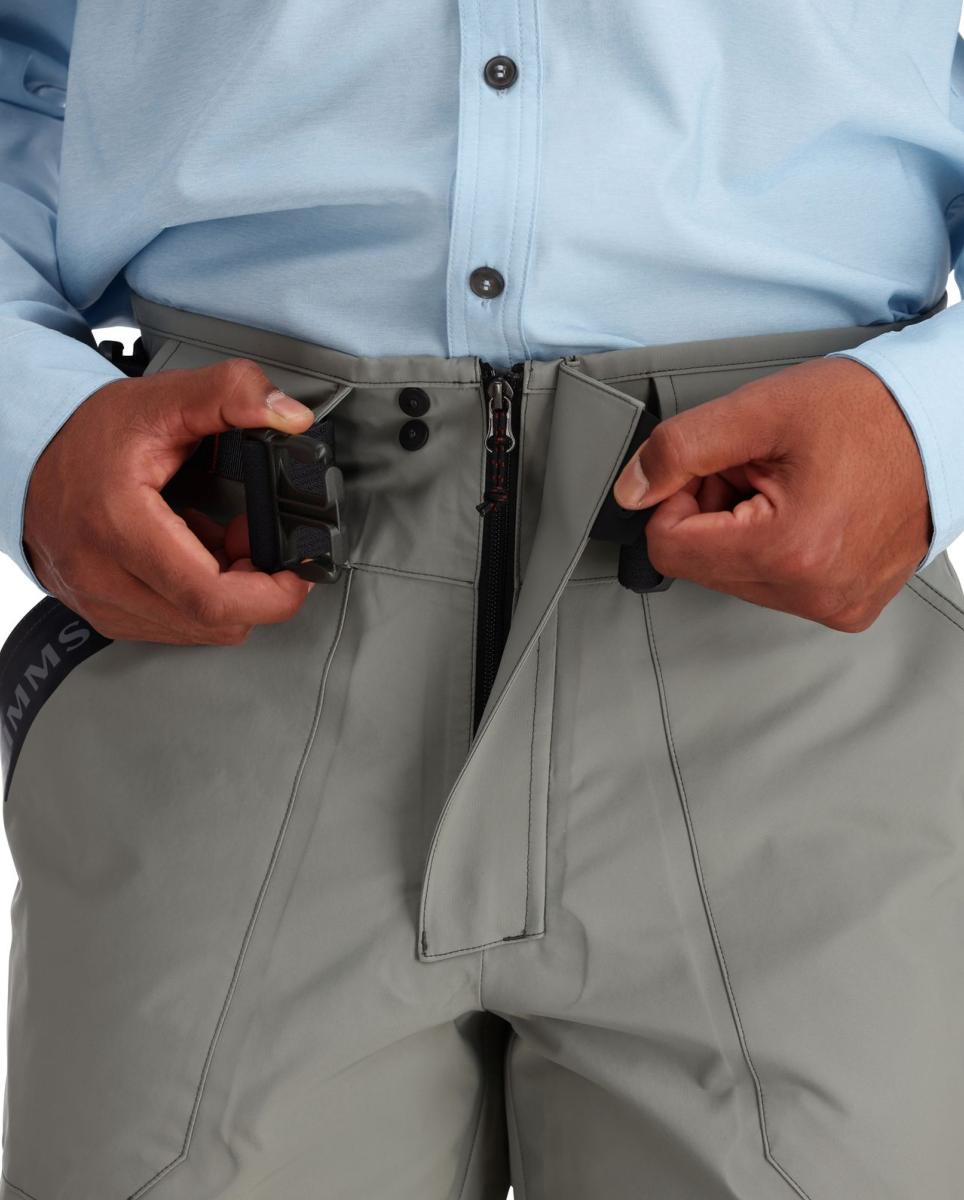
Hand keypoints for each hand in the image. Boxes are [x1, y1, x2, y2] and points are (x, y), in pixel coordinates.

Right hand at [24, 357, 318, 643]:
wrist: (27, 457)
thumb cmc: (88, 435)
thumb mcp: (165, 398)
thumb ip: (233, 394)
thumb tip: (291, 416)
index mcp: (120, 525)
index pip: (210, 597)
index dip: (269, 596)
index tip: (295, 574)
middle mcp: (104, 576)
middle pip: (211, 621)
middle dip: (255, 589)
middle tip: (259, 545)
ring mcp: (102, 602)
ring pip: (196, 630)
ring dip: (228, 595)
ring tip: (224, 545)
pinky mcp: (105, 614)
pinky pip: (173, 627)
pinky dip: (200, 601)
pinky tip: (198, 559)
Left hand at [612, 357, 931, 630]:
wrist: (945, 423)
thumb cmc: (869, 412)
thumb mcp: (761, 410)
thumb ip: (680, 450)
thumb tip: (629, 490)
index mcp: (789, 549)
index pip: (671, 546)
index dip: (678, 498)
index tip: (713, 467)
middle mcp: (813, 593)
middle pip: (702, 565)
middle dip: (714, 513)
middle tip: (759, 470)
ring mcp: (834, 606)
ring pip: (735, 577)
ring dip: (743, 530)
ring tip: (790, 487)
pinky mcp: (848, 606)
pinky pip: (775, 585)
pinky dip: (776, 547)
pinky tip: (809, 510)